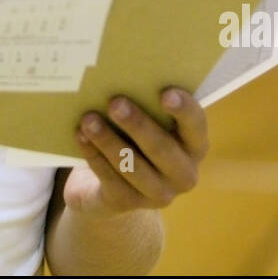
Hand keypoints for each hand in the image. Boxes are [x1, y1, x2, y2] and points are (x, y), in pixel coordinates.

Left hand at [64, 88, 208, 220]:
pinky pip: (110, 178)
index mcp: (194, 146)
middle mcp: (183, 174)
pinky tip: (81, 136)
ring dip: (108, 140)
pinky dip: (93, 155)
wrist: (113, 186)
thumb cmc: (135, 138)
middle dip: (137, 124)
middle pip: (161, 148)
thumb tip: (124, 75)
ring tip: (88, 119)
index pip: (195, 125)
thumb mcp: (147, 122)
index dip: (183, 109)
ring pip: (131, 165)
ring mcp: (158, 194)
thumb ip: (146, 104)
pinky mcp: (128, 203)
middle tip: (115, 102)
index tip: (165, 92)